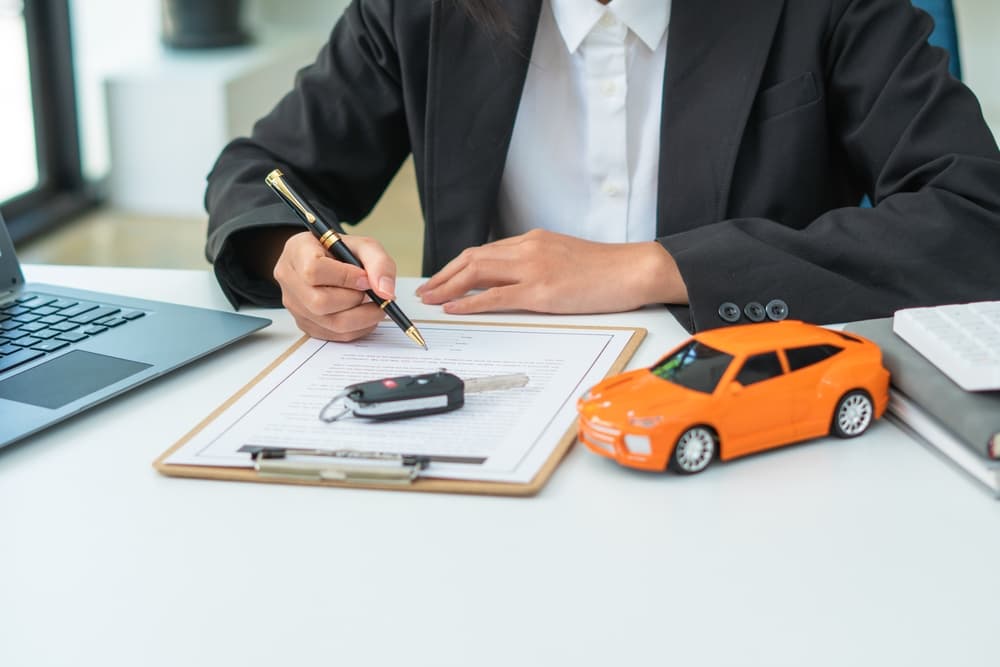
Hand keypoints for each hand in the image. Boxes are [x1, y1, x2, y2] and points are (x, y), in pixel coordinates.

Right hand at [273, 231, 396, 340]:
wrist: (328, 260)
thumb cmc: (341, 252)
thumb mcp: (364, 246)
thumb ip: (379, 263)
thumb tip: (386, 292)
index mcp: (297, 251)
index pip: (313, 270)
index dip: (345, 278)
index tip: (365, 279)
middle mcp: (288, 278)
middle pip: (319, 302)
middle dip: (354, 300)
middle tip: (370, 293)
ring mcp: (293, 304)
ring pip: (328, 323)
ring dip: (360, 318)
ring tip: (373, 305)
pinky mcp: (304, 323)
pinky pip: (332, 335)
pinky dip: (356, 329)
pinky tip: (364, 315)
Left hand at [416, 229, 687, 313]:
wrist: (634, 269)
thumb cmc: (605, 269)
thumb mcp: (563, 258)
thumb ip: (537, 264)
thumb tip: (515, 280)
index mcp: (533, 241)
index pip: (484, 251)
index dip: (457, 266)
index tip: (442, 279)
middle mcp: (528, 248)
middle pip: (472, 258)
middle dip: (444, 275)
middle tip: (426, 291)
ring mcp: (534, 268)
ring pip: (478, 272)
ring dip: (449, 287)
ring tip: (431, 300)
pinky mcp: (542, 290)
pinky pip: (497, 296)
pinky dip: (471, 302)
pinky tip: (455, 308)